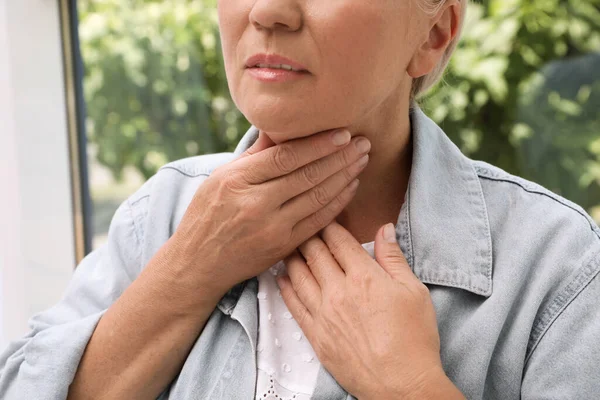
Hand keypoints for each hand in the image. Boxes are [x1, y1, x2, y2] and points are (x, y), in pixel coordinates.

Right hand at [165, 129, 370, 297]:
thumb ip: (254, 154)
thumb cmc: (208, 214)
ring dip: (344, 177)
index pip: (286, 157)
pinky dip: (337, 203)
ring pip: (317, 197)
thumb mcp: (221, 177)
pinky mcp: (282, 248)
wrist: (198, 263)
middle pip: (307, 175)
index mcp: (238, 180)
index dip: (318, 144)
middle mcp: (255, 204)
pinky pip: (318, 222)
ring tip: (361, 160)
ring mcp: (271, 228)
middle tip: (363, 143)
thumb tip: (280, 127)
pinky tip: (351, 186)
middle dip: (340, 157)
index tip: (343, 133)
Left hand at [277, 221, 462, 398]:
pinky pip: (293, 305)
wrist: (402, 385)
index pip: (338, 239)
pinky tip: (282, 278)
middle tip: (304, 226)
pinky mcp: (315, 334)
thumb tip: (384, 229)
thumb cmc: (414, 338)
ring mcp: (323, 313)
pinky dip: (285, 287)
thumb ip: (394, 257)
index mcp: (363, 275)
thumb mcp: (414, 291)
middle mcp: (338, 290)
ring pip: (298, 274)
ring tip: (290, 246)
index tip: (325, 216)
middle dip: (308, 235)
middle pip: (314, 252)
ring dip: (293, 256)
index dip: (329, 223)